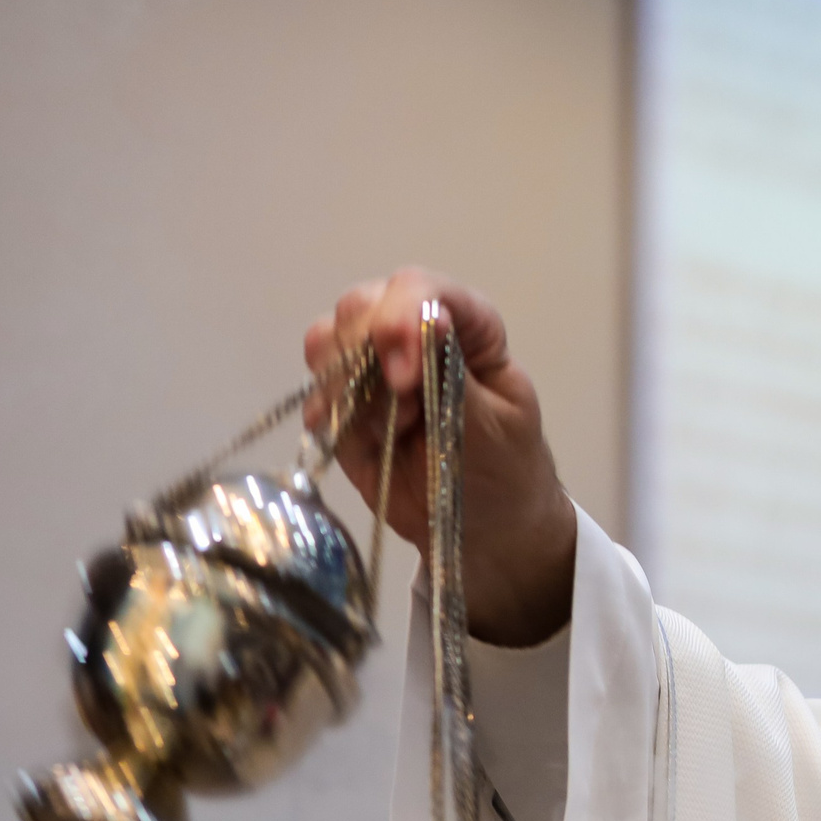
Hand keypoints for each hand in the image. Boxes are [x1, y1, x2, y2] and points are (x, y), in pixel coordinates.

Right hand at [307, 268, 577, 646]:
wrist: (485, 530)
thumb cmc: (505, 473)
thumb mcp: (495, 429)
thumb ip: (456, 376)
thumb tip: (430, 318)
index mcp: (467, 328)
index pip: (422, 290)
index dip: (401, 319)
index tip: (404, 378)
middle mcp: (415, 335)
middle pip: (361, 306)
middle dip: (367, 357)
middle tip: (402, 415)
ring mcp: (374, 368)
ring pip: (327, 340)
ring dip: (347, 386)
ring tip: (391, 431)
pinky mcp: (346, 406)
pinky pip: (315, 390)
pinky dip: (328, 414)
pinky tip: (362, 442)